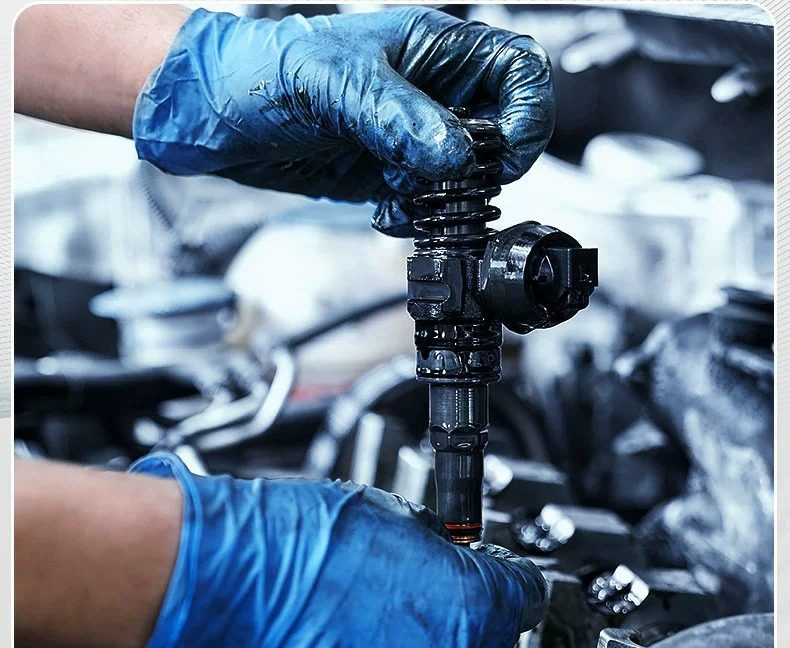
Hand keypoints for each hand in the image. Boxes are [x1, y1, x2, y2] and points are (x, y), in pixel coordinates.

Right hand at [112, 453, 546, 647]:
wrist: (217, 580)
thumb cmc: (288, 539)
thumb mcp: (385, 514)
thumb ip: (434, 545)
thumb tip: (448, 553)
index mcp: (463, 603)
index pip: (522, 596)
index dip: (511, 580)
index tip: (501, 576)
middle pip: (484, 642)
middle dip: (465, 615)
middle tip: (426, 587)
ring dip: (421, 647)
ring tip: (372, 610)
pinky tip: (346, 639)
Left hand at [132, 6, 554, 235]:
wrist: (216, 116)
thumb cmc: (264, 70)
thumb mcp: (334, 85)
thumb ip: (398, 118)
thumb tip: (453, 154)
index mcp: (433, 50)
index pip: (517, 70)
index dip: (527, 112)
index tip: (504, 153)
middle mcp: (431, 94)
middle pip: (502, 130)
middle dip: (490, 166)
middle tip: (454, 185)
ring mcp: (413, 137)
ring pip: (469, 174)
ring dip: (453, 200)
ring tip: (410, 198)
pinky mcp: (392, 173)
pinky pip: (430, 201)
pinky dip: (419, 216)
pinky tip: (387, 211)